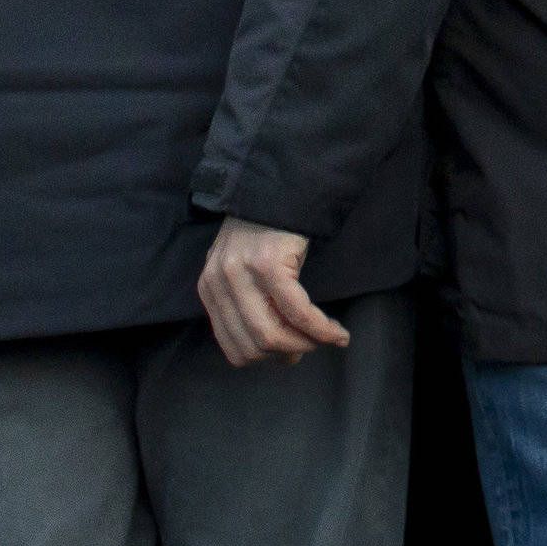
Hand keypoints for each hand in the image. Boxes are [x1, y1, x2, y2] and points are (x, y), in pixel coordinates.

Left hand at [198, 220, 347, 366]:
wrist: (280, 186)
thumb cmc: (268, 231)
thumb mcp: (246, 271)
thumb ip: (253, 307)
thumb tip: (284, 352)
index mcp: (210, 288)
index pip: (233, 346)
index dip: (266, 359)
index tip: (293, 354)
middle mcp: (219, 283)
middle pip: (253, 345)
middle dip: (289, 353)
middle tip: (313, 347)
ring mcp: (242, 274)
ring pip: (272, 334)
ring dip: (307, 344)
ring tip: (328, 337)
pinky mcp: (269, 264)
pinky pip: (297, 311)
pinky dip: (320, 328)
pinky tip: (336, 331)